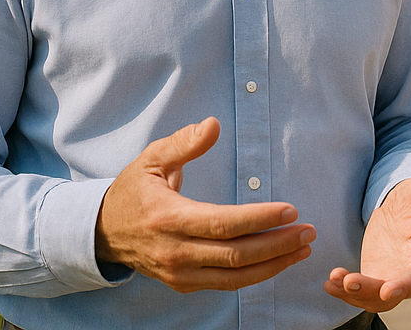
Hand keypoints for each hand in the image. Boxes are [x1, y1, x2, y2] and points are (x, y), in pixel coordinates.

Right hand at [95, 117, 315, 291]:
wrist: (102, 233)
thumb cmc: (133, 191)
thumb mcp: (151, 159)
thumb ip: (183, 143)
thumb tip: (213, 125)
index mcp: (169, 218)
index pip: (222, 223)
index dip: (259, 219)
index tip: (291, 211)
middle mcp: (175, 252)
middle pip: (235, 255)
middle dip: (277, 245)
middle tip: (309, 231)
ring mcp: (179, 273)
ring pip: (235, 276)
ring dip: (274, 264)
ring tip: (303, 248)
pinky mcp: (183, 284)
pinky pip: (226, 285)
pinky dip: (256, 276)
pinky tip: (279, 261)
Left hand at [323, 175, 410, 311]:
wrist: (402, 200)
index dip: (405, 286)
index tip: (388, 291)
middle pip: (392, 294)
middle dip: (370, 292)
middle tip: (349, 281)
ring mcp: (392, 276)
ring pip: (373, 297)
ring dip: (353, 293)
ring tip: (333, 280)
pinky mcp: (375, 274)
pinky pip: (359, 290)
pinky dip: (343, 290)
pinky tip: (328, 282)